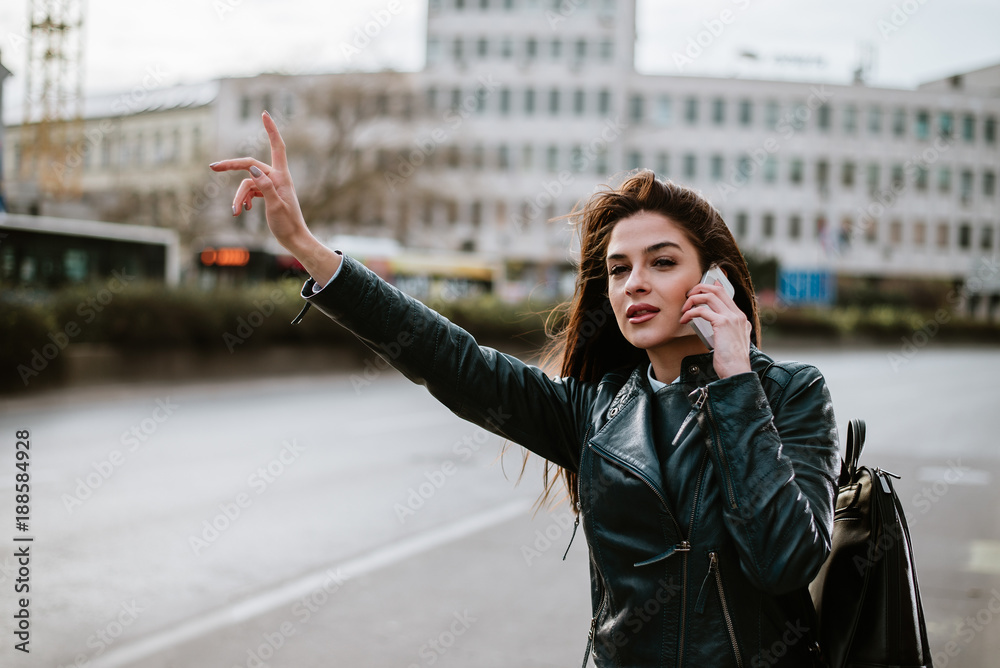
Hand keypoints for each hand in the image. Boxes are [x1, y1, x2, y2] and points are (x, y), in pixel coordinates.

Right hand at [210, 112, 339, 283]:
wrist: (294, 240)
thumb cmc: (288, 225)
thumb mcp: (276, 206)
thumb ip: (266, 187)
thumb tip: (252, 169)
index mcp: (282, 177)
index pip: (277, 147)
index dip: (270, 130)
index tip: (264, 114)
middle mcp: (276, 178)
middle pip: (250, 166)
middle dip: (232, 167)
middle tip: (212, 167)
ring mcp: (271, 186)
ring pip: (247, 184)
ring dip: (239, 197)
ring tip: (237, 212)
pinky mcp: (267, 195)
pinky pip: (250, 192)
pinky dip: (244, 200)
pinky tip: (243, 211)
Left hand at [679, 280, 751, 378]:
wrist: (737, 371)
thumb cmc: (731, 362)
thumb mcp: (732, 342)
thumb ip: (727, 330)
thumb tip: (716, 323)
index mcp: (741, 318)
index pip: (725, 293)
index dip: (710, 288)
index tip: (697, 291)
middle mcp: (738, 315)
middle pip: (717, 289)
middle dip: (699, 289)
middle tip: (688, 297)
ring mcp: (732, 318)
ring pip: (709, 296)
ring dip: (692, 299)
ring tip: (684, 309)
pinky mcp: (723, 323)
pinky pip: (702, 311)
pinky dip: (690, 313)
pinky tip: (684, 320)